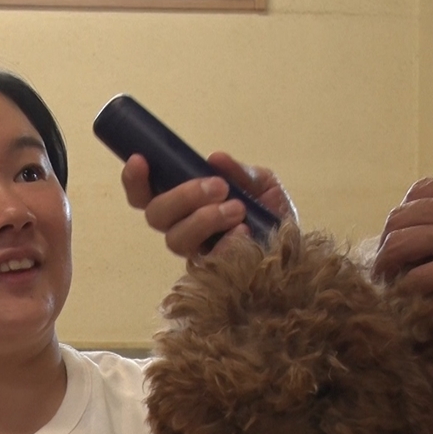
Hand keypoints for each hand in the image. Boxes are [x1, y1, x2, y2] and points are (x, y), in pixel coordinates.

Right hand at [122, 152, 295, 258]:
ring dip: (203, 219)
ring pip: (175, 239)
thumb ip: (239, 173)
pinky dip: (225, 244)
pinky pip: (207, 262)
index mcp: (184, 205)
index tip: (140, 160)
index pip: (145, 195)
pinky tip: (244, 231)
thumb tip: (215, 159)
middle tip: (218, 186)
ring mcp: (197, 253)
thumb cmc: (271, 212)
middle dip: (182, 197)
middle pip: (156, 216)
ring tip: (238, 208)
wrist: (297, 246)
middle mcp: (183, 230)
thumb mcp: (260, 183)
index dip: (135, 180)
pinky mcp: (214, 274)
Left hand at [373, 168, 432, 293]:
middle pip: (400, 217)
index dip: (408, 212)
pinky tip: (406, 296)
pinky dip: (406, 287)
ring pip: (397, 244)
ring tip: (385, 279)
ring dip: (386, 263)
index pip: (422, 191)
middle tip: (389, 259)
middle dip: (388, 238)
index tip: (408, 228)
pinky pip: (417, 277)